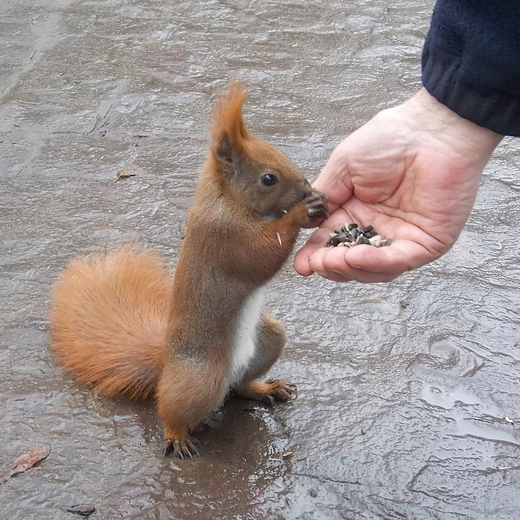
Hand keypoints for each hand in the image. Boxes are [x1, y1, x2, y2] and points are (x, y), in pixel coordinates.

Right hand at [294, 89, 502, 282]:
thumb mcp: (343, 166)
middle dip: (330, 266)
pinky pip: (399, 260)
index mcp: (355, 213)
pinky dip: (377, 263)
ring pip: (374, 270)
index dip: (315, 256)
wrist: (431, 128)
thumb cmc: (390, 138)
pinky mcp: (426, 242)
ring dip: (351, 269)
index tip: (301, 265)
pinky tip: (358, 256)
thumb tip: (305, 223)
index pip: (331, 243)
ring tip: (336, 259)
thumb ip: (325, 196)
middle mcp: (377, 229)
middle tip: (315, 263)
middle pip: (350, 263)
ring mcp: (402, 238)